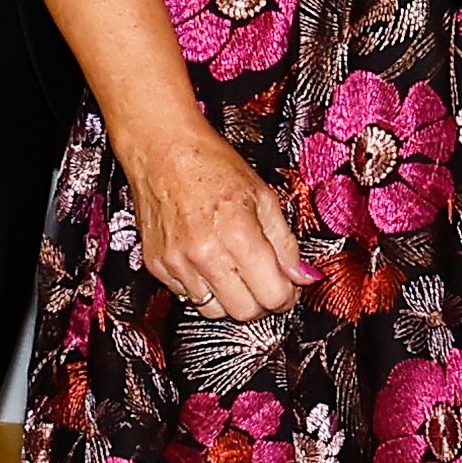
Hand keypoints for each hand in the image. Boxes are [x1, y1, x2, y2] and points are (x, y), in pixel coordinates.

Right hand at [128, 119, 306, 322]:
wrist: (162, 150)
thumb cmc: (212, 165)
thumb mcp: (263, 197)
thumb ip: (286, 244)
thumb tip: (304, 276)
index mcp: (239, 234)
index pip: (273, 295)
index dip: (287, 297)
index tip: (288, 289)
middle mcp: (206, 254)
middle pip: (245, 312)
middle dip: (262, 303)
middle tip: (265, 283)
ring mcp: (178, 263)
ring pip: (214, 311)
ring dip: (231, 299)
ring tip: (235, 272)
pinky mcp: (157, 266)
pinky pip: (187, 296)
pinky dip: (203, 288)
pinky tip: (208, 263)